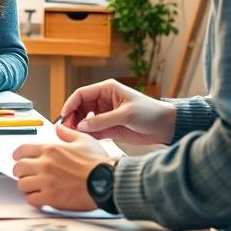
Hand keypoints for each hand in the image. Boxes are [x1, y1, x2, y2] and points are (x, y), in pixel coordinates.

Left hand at [12, 125, 110, 210]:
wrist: (108, 181)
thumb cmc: (98, 162)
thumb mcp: (84, 140)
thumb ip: (67, 134)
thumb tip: (59, 128)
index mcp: (50, 149)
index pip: (21, 150)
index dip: (18, 156)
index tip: (19, 159)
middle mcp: (45, 164)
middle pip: (18, 168)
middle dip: (20, 171)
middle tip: (26, 174)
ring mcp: (47, 182)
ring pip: (22, 185)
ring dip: (26, 186)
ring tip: (34, 186)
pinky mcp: (51, 198)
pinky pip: (31, 200)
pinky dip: (34, 199)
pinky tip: (40, 197)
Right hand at [58, 79, 175, 145]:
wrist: (166, 126)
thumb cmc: (150, 113)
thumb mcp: (125, 114)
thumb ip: (102, 120)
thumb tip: (81, 126)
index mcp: (107, 89)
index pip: (82, 94)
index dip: (70, 104)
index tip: (64, 116)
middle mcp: (103, 101)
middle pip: (80, 107)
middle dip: (72, 117)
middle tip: (66, 130)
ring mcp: (105, 115)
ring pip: (84, 120)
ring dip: (78, 127)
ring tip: (73, 137)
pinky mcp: (109, 128)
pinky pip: (93, 131)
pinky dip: (87, 135)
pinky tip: (83, 140)